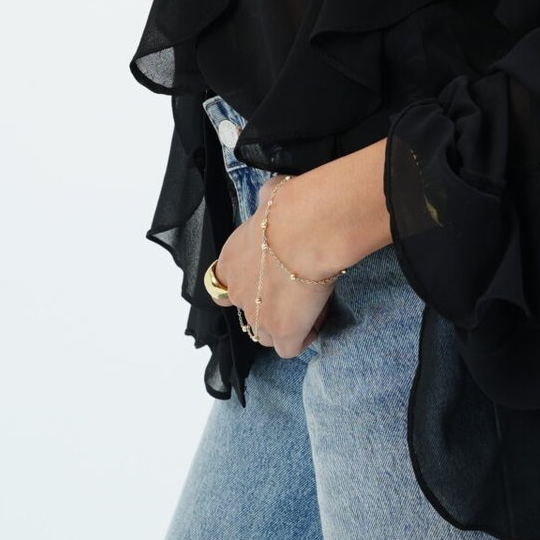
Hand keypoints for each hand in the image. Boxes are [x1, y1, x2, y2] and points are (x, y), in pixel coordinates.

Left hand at [214, 175, 336, 357]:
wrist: (305, 229)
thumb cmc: (289, 207)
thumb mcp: (269, 196)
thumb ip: (267, 203)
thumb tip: (275, 191)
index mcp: (228, 261)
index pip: (222, 286)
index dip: (246, 285)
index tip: (267, 277)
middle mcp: (236, 293)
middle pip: (248, 313)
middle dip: (269, 305)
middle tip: (295, 287)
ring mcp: (258, 317)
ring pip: (266, 335)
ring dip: (285, 324)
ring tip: (308, 305)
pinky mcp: (283, 333)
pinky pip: (290, 348)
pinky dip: (303, 336)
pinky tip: (316, 318)